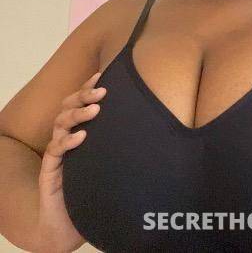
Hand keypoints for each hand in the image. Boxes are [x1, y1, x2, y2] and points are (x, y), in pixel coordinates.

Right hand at [33, 72, 106, 252]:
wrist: (71, 220)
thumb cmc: (96, 184)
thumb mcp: (112, 157)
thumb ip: (123, 140)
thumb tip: (156, 121)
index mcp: (80, 128)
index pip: (80, 101)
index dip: (88, 87)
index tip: (102, 75)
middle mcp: (67, 135)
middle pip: (68, 106)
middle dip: (83, 95)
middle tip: (102, 92)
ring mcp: (58, 151)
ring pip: (60, 122)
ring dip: (78, 114)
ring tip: (95, 110)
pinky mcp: (50, 169)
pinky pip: (55, 150)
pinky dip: (67, 141)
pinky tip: (82, 137)